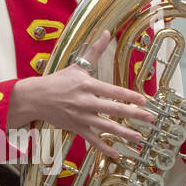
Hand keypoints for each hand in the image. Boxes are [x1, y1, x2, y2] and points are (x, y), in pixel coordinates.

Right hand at [6, 30, 153, 159]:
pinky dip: (104, 147)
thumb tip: (107, 33)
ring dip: (123, 133)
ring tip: (139, 137)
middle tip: (150, 119)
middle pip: (113, 109)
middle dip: (133, 115)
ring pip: (106, 127)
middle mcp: (86, 102)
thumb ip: (95, 51)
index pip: (113, 91)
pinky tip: (117, 153)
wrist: (36, 98)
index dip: (129, 96)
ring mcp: (81, 117)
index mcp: (88, 85)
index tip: (144, 101)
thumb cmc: (58, 81)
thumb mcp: (77, 65)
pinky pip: (92, 140)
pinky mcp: (76, 128)